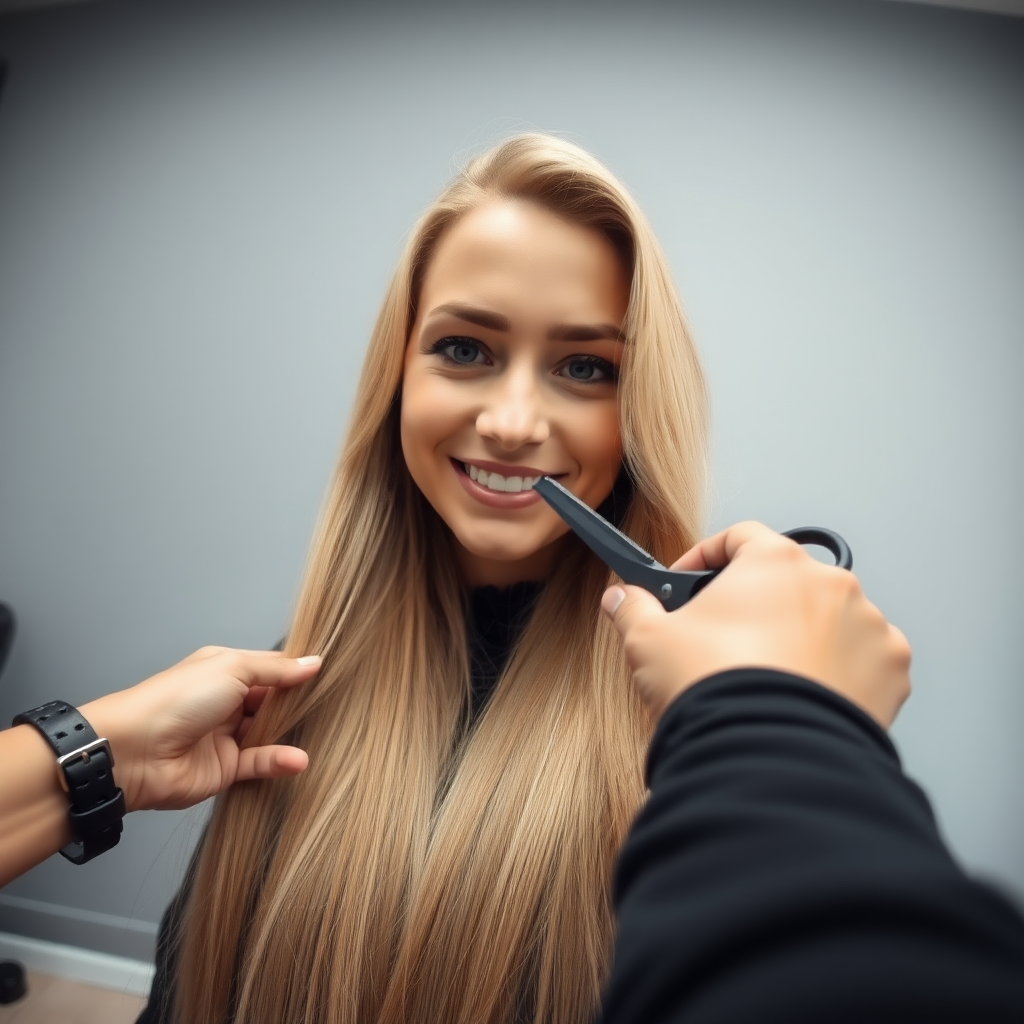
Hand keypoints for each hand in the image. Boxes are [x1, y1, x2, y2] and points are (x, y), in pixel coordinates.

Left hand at [80, 647, 319, 811]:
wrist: (134, 751)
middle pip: (273, 702)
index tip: (328, 673)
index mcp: (225, 670)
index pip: (270, 668)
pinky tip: (297, 760)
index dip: (296, 671)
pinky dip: (279, 761)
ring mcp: (226, 736)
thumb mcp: (233, 668)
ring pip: (269, 733)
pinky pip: (260, 763)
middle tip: (332, 705)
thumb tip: (314, 662)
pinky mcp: (226, 769)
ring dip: (291, 734)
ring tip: (321, 734)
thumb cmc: (178, 699)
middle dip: (298, 704)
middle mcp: (227, 701)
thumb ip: (276, 670)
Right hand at [602, 522, 910, 728]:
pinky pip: (861, 661)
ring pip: (827, 620)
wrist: (767, 758)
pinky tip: (802, 696)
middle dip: (755, 605)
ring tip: (765, 675)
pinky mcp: (890, 672)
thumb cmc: (715, 688)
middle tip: (724, 637)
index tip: (688, 580)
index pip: (739, 537)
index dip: (705, 557)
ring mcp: (868, 626)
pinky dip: (837, 672)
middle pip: (785, 581)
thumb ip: (635, 609)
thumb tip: (621, 599)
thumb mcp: (651, 640)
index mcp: (775, 562)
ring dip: (800, 637)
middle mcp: (831, 584)